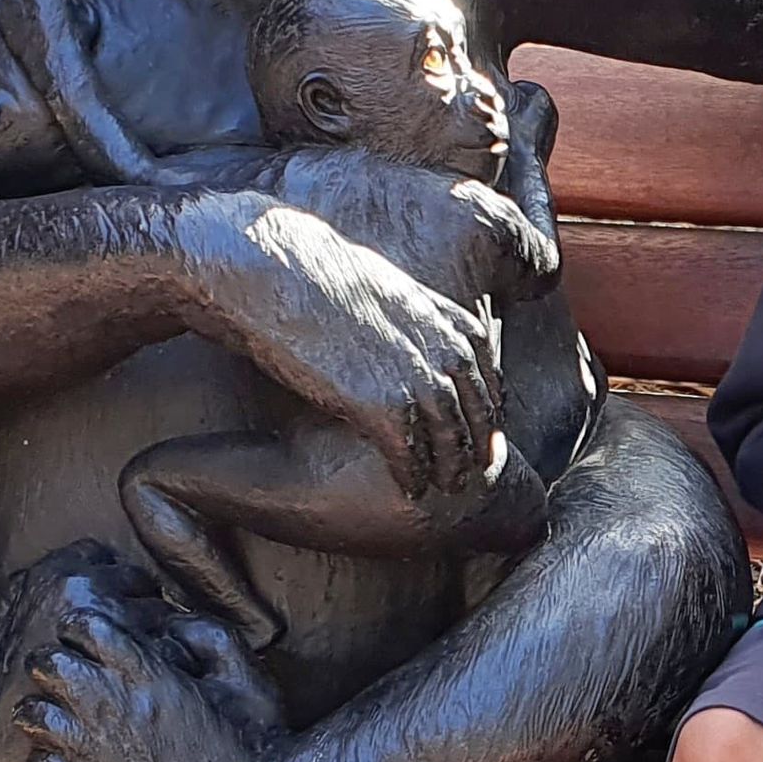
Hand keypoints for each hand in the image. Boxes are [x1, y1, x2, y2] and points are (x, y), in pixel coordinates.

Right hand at [179, 187, 501, 497]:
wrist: (275, 273)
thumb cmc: (315, 275)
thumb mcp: (383, 287)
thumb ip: (409, 314)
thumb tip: (406, 322)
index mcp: (445, 319)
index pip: (485, 373)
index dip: (487, 405)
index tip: (483, 428)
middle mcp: (442, 349)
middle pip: (477, 410)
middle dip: (479, 443)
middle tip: (476, 470)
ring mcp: (416, 378)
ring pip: (450, 438)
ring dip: (451, 467)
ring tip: (447, 485)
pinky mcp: (381, 405)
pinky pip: (410, 453)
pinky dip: (414, 474)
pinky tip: (411, 487)